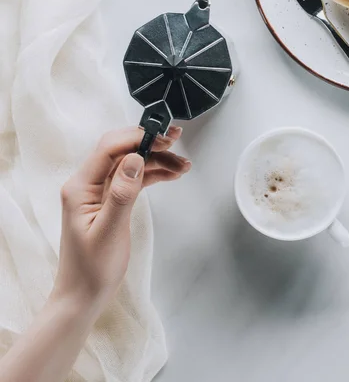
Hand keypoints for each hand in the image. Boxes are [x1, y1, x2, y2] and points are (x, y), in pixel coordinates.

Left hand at [53, 126, 190, 313]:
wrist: (83, 296)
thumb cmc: (92, 269)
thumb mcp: (110, 231)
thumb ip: (122, 193)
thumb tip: (135, 159)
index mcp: (80, 187)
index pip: (109, 149)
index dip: (138, 139)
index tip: (165, 140)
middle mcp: (87, 184)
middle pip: (121, 151)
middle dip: (150, 143)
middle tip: (177, 142)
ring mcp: (99, 192)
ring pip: (131, 163)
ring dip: (156, 160)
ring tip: (183, 165)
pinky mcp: (110, 200)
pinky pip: (133, 178)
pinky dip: (153, 174)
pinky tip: (171, 174)